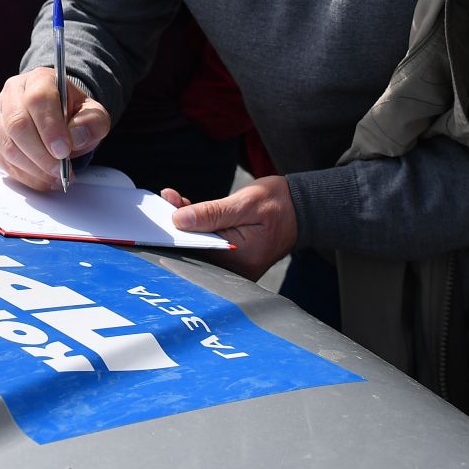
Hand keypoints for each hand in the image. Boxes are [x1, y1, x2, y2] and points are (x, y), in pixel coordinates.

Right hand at [0, 67, 110, 190]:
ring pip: (7, 145)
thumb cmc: (74, 114)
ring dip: (32, 168)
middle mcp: (13, 92)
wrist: (58, 117)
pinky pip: (2, 159)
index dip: (50, 128)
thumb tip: (75, 138)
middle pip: (17, 124)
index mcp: (39, 79)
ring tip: (55, 178)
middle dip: (40, 154)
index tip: (64, 151)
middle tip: (60, 171)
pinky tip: (42, 179)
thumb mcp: (94, 114)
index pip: (38, 100)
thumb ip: (92, 123)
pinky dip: (23, 175)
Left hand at [162, 176, 296, 281]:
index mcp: (241, 259)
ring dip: (186, 224)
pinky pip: (209, 244)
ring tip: (175, 200)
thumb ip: (213, 213)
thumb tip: (180, 220)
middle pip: (196, 249)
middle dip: (179, 225)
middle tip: (169, 199)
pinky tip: (188, 210)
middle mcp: (236, 269)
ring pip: (200, 246)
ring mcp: (235, 265)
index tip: (166, 207)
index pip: (198, 249)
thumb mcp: (245, 203)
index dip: (178, 230)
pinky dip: (198, 227)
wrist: (302, 209)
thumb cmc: (278, 203)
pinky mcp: (233, 257)